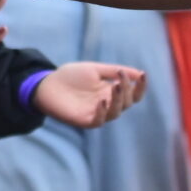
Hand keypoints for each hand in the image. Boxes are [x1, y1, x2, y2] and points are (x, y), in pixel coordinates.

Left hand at [31, 62, 147, 129]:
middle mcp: (108, 104)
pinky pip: (98, 120)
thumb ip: (114, 71)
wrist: (46, 84)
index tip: (143, 75)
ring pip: (116, 112)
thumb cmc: (70, 76)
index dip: (140, 86)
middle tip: (121, 78)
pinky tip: (102, 101)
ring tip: (117, 86)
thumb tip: (139, 73)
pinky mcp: (85, 120)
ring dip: (119, 100)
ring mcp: (97, 113)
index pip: (133, 94)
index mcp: (111, 92)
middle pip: (127, 102)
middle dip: (128, 90)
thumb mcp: (95, 70)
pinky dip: (102, 112)